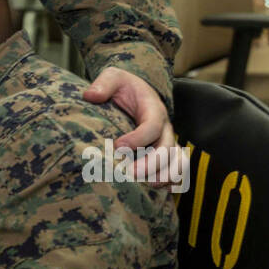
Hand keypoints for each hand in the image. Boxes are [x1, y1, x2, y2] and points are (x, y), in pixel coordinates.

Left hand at [83, 67, 177, 185]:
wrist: (137, 91)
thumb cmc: (124, 86)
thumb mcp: (113, 77)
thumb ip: (103, 84)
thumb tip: (90, 96)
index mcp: (153, 109)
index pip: (151, 126)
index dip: (137, 138)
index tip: (117, 146)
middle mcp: (165, 127)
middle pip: (167, 148)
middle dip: (151, 164)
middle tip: (131, 175)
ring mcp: (168, 141)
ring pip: (177, 161)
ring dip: (165, 176)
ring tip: (148, 187)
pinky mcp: (166, 152)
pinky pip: (178, 169)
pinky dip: (173, 181)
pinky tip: (158, 191)